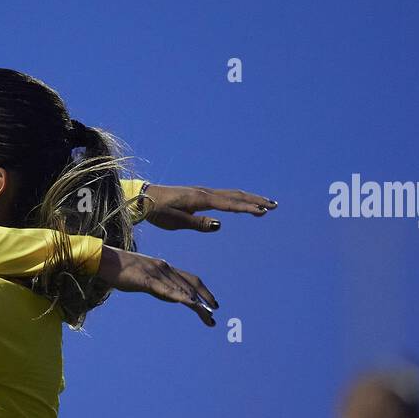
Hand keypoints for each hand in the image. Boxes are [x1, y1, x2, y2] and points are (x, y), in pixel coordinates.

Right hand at [98, 247, 217, 326]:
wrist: (104, 260)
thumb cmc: (121, 270)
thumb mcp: (144, 279)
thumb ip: (159, 287)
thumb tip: (174, 298)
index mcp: (165, 267)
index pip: (191, 279)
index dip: (204, 291)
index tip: (213, 304)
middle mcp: (165, 268)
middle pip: (191, 285)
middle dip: (205, 299)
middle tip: (214, 315)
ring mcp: (156, 273)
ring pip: (181, 288)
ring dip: (196, 303)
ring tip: (207, 314)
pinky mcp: (146, 280)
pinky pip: (166, 289)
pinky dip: (180, 296)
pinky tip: (189, 303)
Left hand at [138, 184, 276, 231]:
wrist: (144, 198)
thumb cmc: (159, 211)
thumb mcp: (176, 222)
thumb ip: (198, 224)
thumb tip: (220, 225)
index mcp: (200, 199)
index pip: (229, 204)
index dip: (247, 208)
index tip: (264, 212)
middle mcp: (204, 192)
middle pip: (235, 195)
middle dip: (255, 200)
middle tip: (274, 206)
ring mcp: (202, 192)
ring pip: (231, 194)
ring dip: (249, 198)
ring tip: (265, 204)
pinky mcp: (199, 195)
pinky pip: (223, 196)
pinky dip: (237, 198)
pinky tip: (242, 203)